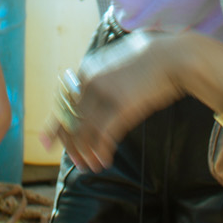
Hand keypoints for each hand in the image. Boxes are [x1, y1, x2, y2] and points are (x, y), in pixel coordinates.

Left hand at [49, 32, 189, 170]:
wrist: (175, 55)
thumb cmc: (154, 58)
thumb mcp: (120, 61)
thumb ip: (105, 75)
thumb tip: (100, 87)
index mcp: (87, 71)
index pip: (61, 103)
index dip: (54, 125)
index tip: (47, 142)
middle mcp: (89, 82)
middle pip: (69, 120)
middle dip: (70, 145)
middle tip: (76, 162)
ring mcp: (104, 94)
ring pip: (83, 131)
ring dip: (85, 153)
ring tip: (91, 167)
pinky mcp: (121, 106)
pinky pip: (103, 136)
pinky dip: (101, 152)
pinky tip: (104, 161)